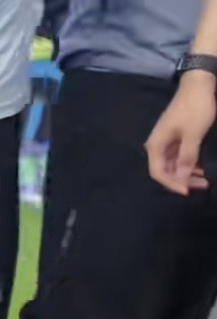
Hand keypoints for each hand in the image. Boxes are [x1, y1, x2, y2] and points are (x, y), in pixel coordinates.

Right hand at [147, 73, 215, 195]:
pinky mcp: (177, 136)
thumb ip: (187, 158)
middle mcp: (159, 145)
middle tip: (203, 185)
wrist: (199, 83)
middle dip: (183, 180)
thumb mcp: (193, 135)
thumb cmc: (195, 108)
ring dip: (188, 172)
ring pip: (175, 163)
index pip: (158, 172)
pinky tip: (202, 165)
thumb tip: (182, 178)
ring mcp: (168, 140)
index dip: (172, 184)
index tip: (189, 191)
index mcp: (156, 145)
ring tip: (206, 177)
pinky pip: (180, 155)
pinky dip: (191, 162)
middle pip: (166, 170)